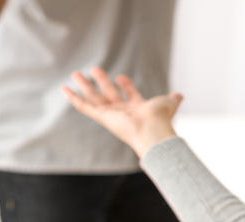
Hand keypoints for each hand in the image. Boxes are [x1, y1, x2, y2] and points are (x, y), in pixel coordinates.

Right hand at [61, 67, 181, 156]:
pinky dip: (73, 98)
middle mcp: (123, 113)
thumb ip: (173, 99)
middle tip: (95, 69)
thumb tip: (180, 95)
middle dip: (102, 82)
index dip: (126, 86)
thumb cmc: (161, 118)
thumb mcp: (168, 103)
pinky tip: (64, 89)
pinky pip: (84, 107)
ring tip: (76, 73)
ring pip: (94, 98)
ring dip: (85, 85)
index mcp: (138, 109)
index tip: (121, 77)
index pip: (130, 96)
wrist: (152, 129)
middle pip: (109, 95)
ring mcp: (111, 115)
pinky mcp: (102, 117)